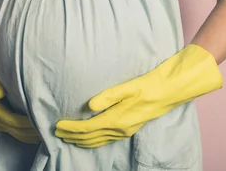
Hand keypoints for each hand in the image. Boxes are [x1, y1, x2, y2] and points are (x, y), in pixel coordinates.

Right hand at [0, 38, 40, 143]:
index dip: (27, 123)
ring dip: (28, 134)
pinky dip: (22, 132)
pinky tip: (32, 132)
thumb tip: (1, 93)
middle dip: (31, 131)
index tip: (41, 121)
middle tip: (48, 130)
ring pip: (13, 131)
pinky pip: (10, 128)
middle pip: (14, 129)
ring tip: (44, 133)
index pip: (12, 120)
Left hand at [55, 43, 222, 147]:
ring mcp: (125, 130)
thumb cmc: (148, 85)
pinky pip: (106, 139)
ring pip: (98, 141)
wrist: (169, 90)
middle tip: (56, 134)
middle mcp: (120, 129)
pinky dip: (94, 140)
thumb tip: (89, 106)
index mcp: (117, 120)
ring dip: (81, 140)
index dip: (71, 128)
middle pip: (90, 138)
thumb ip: (107, 97)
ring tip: (68, 137)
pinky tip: (90, 137)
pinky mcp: (129, 127)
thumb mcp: (127, 87)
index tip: (57, 125)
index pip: (87, 128)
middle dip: (72, 137)